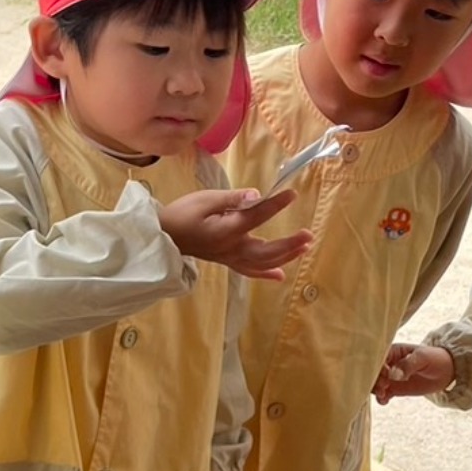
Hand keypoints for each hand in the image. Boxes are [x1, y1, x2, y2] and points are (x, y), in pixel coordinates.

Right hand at [158, 188, 309, 280]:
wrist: (163, 236)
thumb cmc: (181, 214)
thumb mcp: (205, 199)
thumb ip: (232, 199)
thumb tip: (256, 195)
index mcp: (227, 230)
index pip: (257, 216)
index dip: (276, 205)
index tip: (292, 195)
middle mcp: (232, 248)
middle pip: (267, 250)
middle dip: (290, 244)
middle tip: (308, 235)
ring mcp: (230, 257)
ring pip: (262, 263)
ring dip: (285, 257)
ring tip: (303, 249)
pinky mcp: (226, 260)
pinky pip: (250, 270)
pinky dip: (266, 273)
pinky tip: (280, 275)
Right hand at [373, 342, 454, 403]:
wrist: (446, 371)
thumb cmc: (434, 358)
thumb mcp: (422, 358)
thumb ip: (407, 365)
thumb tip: (393, 375)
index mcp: (392, 351)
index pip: (377, 358)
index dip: (377, 366)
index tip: (386, 374)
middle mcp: (388, 364)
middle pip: (374, 372)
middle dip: (375, 380)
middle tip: (383, 387)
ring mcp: (390, 377)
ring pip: (376, 384)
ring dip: (376, 390)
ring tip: (383, 395)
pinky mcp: (395, 389)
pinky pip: (383, 394)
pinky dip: (381, 398)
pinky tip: (385, 401)